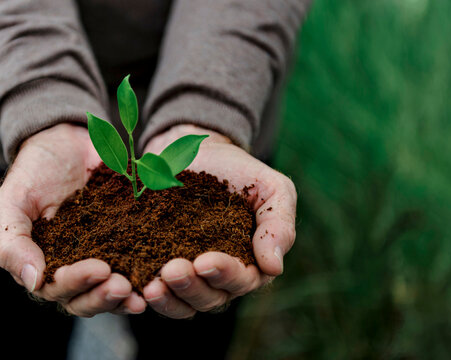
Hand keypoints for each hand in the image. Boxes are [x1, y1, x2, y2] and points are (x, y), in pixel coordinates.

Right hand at [0, 123, 145, 315]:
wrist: (71, 145)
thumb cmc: (35, 173)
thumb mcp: (13, 201)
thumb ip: (12, 242)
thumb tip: (34, 281)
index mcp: (47, 266)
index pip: (59, 288)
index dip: (78, 284)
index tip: (100, 269)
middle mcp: (77, 268)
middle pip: (90, 298)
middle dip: (106, 296)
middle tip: (125, 286)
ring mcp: (107, 257)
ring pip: (116, 289)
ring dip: (130, 295)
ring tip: (146, 291)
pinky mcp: (132, 242)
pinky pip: (142, 261)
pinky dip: (152, 270)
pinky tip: (165, 270)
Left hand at [142, 124, 296, 318]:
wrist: (199, 153)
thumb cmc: (241, 172)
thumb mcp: (272, 189)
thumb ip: (279, 225)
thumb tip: (274, 267)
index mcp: (252, 261)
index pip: (243, 279)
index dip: (225, 273)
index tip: (204, 260)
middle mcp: (222, 276)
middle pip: (211, 297)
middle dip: (192, 287)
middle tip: (171, 270)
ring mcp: (192, 276)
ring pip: (184, 303)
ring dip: (169, 298)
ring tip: (152, 286)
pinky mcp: (163, 267)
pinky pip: (160, 293)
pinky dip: (150, 294)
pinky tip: (137, 285)